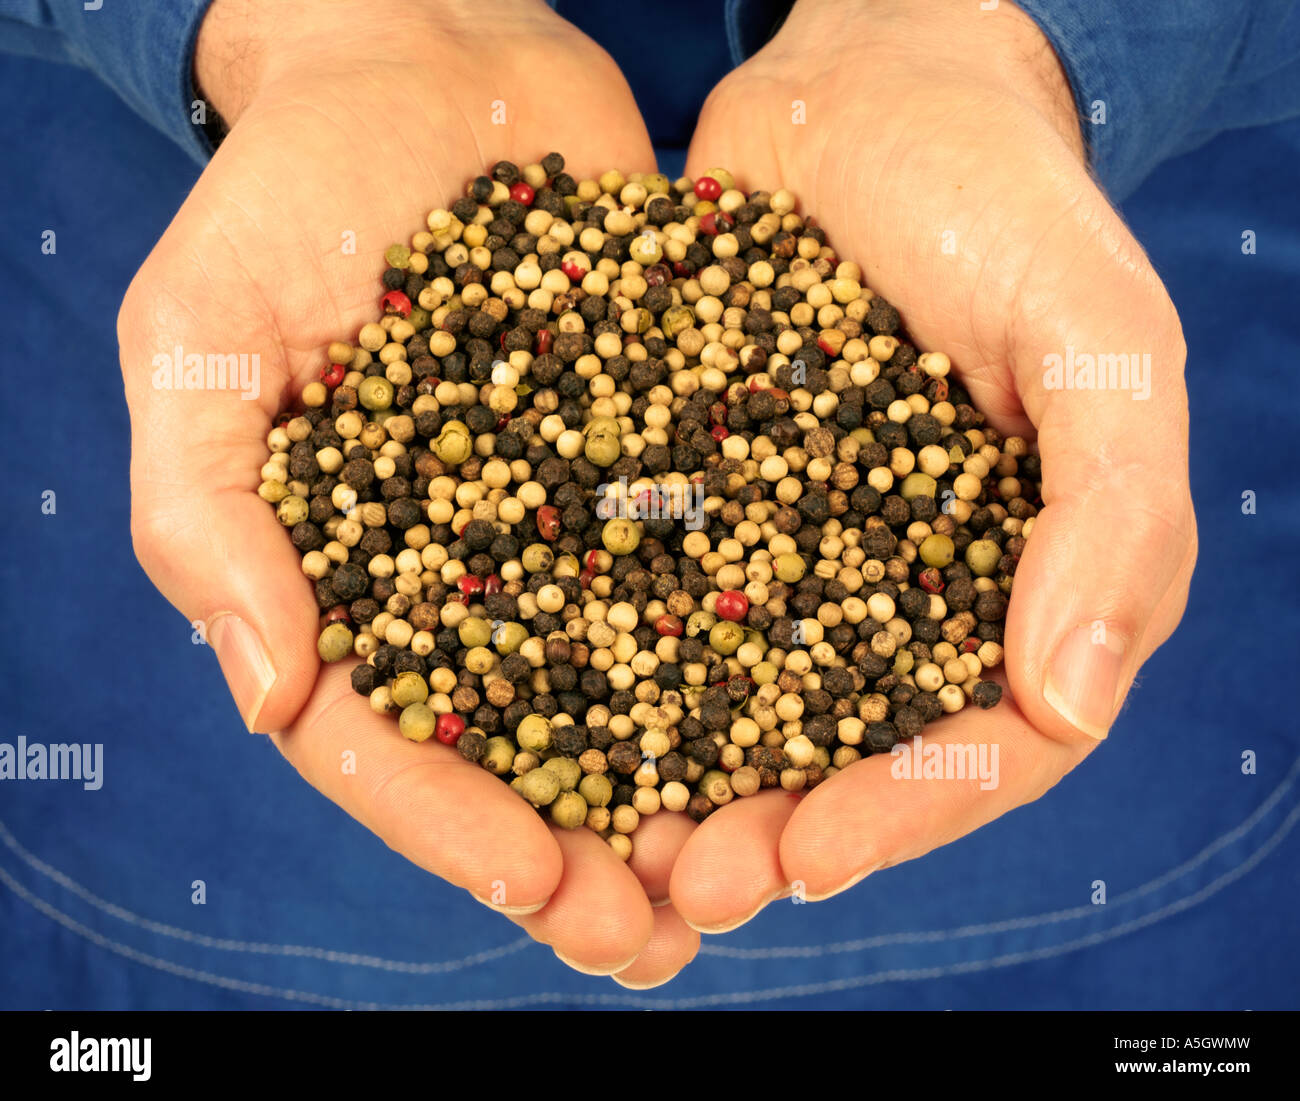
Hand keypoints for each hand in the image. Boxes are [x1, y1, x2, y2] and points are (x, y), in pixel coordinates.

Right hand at [117, 0, 696, 985]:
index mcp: (344, 576)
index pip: (385, 737)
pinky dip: (759, 640)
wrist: (430, 61)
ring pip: (630, 680)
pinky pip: (711, 560)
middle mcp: (467, 570)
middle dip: (584, 847)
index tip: (536, 886)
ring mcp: (570, 519)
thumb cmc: (287, 192)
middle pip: (521, 743)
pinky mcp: (664, 453)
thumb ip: (207, 515)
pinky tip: (822, 710)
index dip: (450, 823)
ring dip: (686, 786)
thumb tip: (266, 694)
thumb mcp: (201, 339)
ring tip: (755, 868)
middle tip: (659, 934)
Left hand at [671, 0, 1196, 928]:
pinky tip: (537, 706)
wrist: (873, 89)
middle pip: (843, 750)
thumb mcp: (1097, 343)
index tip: (806, 859)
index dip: (899, 816)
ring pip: (736, 695)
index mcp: (1016, 584)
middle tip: (682, 886)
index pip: (976, 745)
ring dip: (675, 779)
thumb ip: (1111, 516)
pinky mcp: (698, 489)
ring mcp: (791, 546)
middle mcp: (899, 588)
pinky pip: (650, 589)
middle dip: (769, 830)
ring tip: (603, 841)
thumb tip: (1068, 702)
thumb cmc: (1009, 203)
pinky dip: (602, 656)